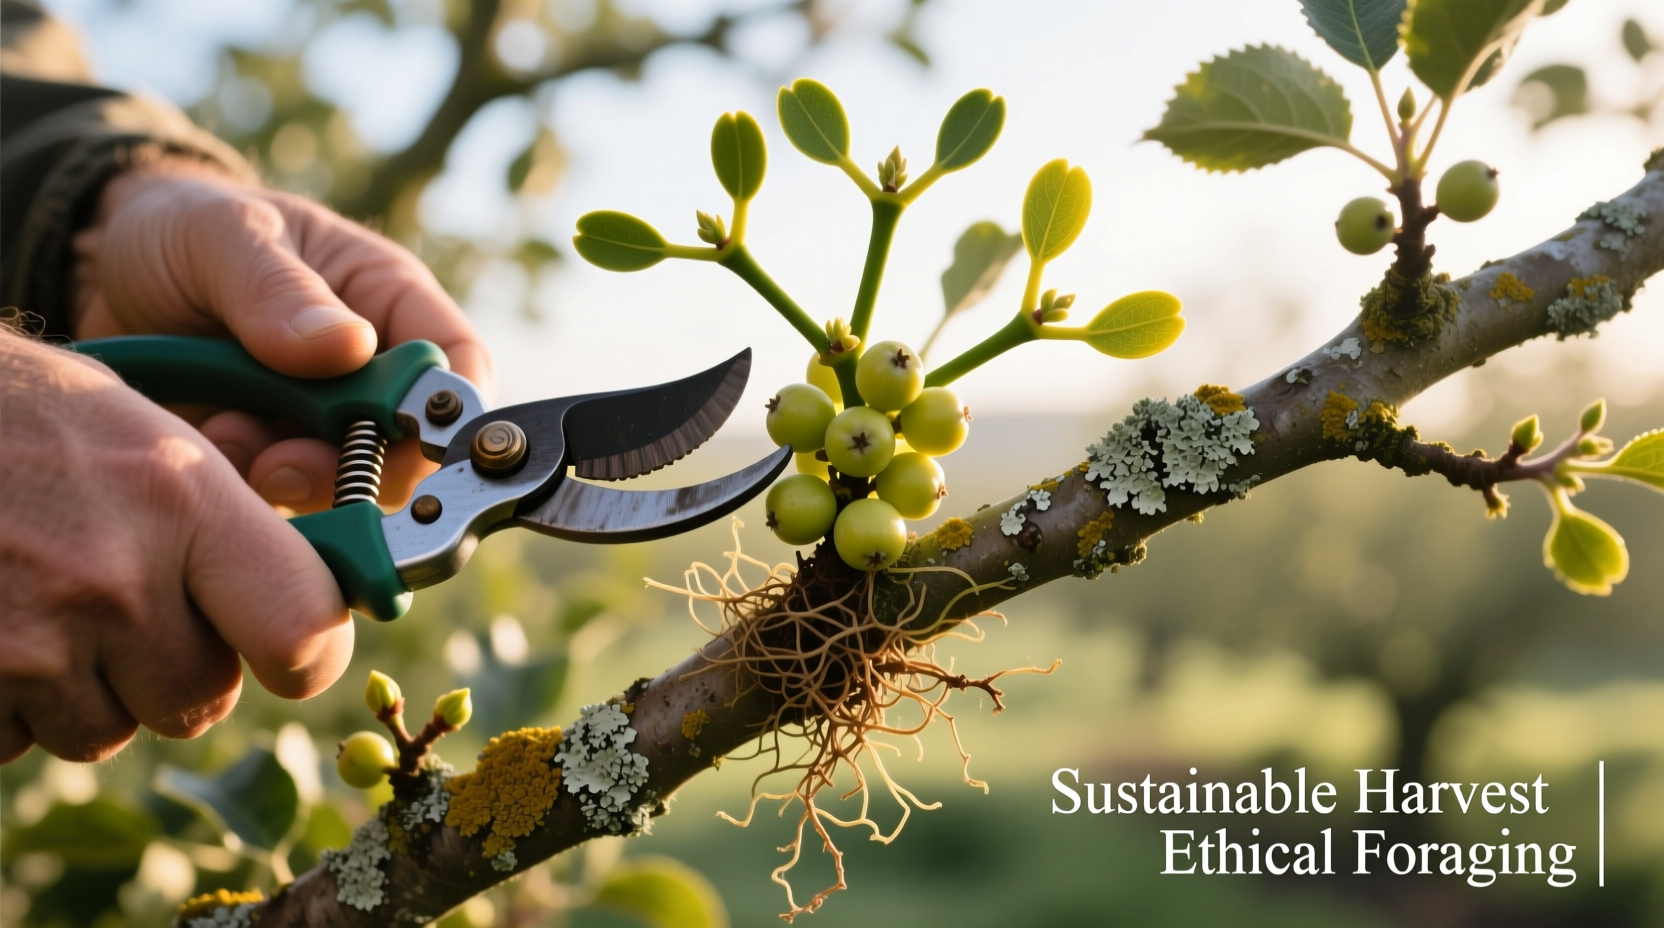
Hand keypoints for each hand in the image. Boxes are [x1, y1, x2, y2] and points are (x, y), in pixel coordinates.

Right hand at [0, 334, 351, 761]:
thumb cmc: (16, 413)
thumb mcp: (138, 426)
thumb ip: (225, 520)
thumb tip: (307, 608)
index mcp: (180, 498)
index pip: (301, 626)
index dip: (304, 655)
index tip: (289, 655)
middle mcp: (115, 577)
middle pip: (199, 699)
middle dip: (171, 670)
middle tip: (120, 604)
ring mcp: (28, 640)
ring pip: (104, 731)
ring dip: (80, 691)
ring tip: (37, 599)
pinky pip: (14, 743)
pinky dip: (5, 708)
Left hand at [71, 159, 494, 510]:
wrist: (92, 269)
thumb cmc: (179, 228)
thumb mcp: (223, 236)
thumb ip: (278, 290)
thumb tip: (349, 348)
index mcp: (387, 301)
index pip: (458, 364)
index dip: (450, 410)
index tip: (409, 438)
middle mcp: (367, 370)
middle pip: (408, 445)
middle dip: (354, 465)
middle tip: (285, 460)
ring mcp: (317, 422)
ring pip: (345, 484)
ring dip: (290, 476)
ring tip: (226, 436)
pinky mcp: (266, 457)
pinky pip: (279, 499)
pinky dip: (246, 488)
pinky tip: (207, 444)